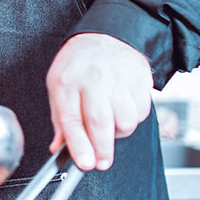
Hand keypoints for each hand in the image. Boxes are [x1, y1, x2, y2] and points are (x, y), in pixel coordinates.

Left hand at [46, 33, 152, 170]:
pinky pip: (141, 112)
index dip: (79, 146)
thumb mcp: (58, 86)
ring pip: (126, 121)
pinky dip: (133, 119)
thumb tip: (59, 148)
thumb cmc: (78, 64)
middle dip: (102, 149)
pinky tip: (123, 109)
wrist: (105, 36)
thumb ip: (60, 119)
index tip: (85, 164)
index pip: (71, 119)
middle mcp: (94, 78)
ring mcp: (119, 77)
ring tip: (110, 125)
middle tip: (102, 162)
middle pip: (101, 122)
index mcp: (68, 81)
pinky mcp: (140, 78)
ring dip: (119, 133)